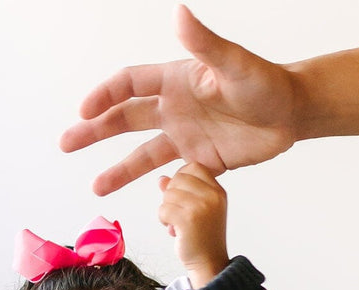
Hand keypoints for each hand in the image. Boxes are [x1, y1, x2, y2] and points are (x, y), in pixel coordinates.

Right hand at [60, 5, 298, 195]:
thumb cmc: (266, 82)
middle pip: (125, 119)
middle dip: (94, 131)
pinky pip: (173, 178)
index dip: (104, 96)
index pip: (129, 85)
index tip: (83, 111)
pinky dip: (157, 190)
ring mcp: (186, 137)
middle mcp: (175, 109)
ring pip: (143, 155)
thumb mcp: (234, 64)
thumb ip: (204, 43)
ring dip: (118, 170)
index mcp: (176, 81)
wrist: (292, 114)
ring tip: (95, 188)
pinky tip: (143, 202)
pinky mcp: (202, 163)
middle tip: (66, 143)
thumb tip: (179, 13)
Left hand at [158, 163, 228, 288]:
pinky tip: (173, 231)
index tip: (181, 197)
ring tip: (176, 225)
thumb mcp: (195, 210)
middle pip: (178, 178)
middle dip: (171, 195)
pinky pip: (163, 209)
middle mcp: (212, 195)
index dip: (181, 178)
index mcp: (218, 191)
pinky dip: (163, 220)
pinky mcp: (188, 219)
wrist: (209, 265)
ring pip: (168, 194)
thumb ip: (180, 192)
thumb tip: (161, 180)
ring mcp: (201, 206)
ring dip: (166, 210)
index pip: (193, 167)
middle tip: (178, 214)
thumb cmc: (202, 239)